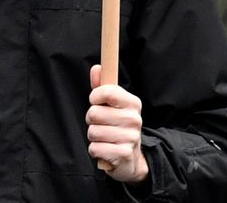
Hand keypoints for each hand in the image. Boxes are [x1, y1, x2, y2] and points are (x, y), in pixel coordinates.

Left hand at [87, 66, 149, 183]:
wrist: (130, 158)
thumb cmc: (116, 125)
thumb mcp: (110, 105)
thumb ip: (101, 86)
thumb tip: (96, 68)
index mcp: (133, 103)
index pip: (107, 91)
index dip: (95, 96)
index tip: (96, 101)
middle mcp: (135, 119)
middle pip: (94, 113)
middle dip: (91, 121)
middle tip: (102, 124)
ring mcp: (131, 137)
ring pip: (92, 132)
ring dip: (93, 136)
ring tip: (105, 138)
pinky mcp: (124, 154)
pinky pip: (95, 148)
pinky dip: (95, 150)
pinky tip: (106, 150)